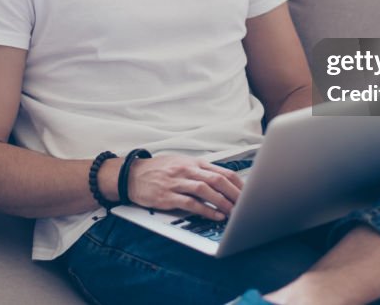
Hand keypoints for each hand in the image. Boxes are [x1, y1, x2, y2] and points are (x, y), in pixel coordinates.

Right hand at [127, 155, 243, 220]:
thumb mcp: (181, 163)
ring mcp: (177, 183)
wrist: (132, 175)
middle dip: (234, 193)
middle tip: (245, 205)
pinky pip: (190, 203)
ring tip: (233, 213)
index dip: (237, 184)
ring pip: (205, 190)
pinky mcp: (167, 196)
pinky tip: (215, 216)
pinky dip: (205, 210)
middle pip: (217, 180)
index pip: (222, 171)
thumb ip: (200, 171)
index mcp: (193, 163)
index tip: (248, 194)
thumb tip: (222, 180)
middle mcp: (187, 170)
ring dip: (222, 202)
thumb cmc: (159, 170)